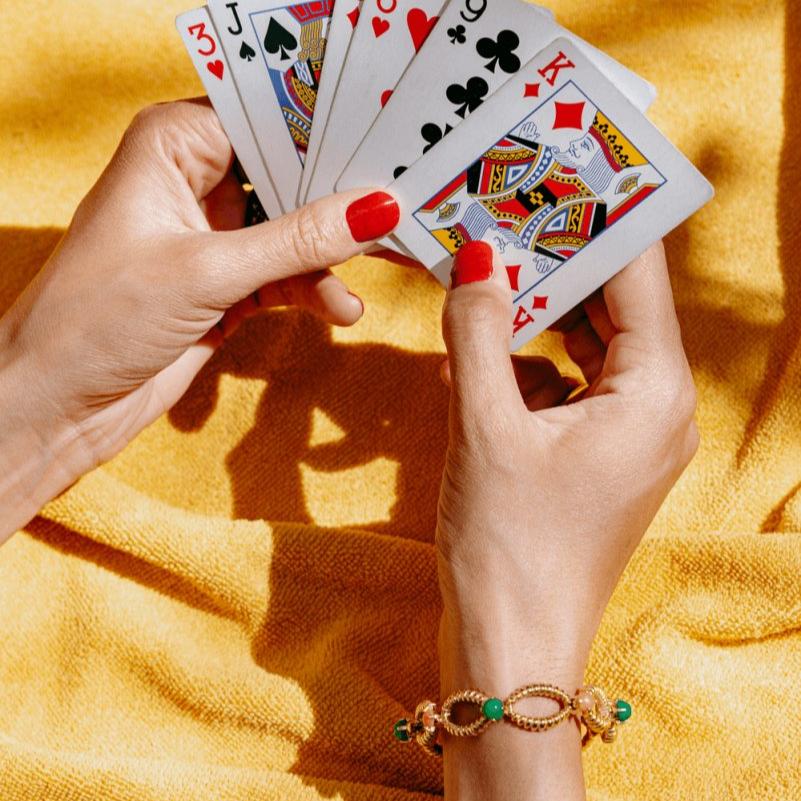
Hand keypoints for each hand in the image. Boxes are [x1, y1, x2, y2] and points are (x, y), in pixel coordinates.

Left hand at [0, 98, 399, 541]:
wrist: (61, 403)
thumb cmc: (97, 317)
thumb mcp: (209, 271)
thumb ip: (298, 241)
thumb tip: (375, 207)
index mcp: (173, 146)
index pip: (268, 120)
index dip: (328, 136)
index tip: (387, 153)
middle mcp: (195, 182)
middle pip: (290, 176)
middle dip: (339, 202)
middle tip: (395, 216)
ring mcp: (214, 236)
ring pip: (294, 232)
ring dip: (329, 259)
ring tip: (363, 282)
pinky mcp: (227, 284)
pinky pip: (287, 275)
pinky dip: (314, 291)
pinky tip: (340, 310)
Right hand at [435, 240, 697, 799]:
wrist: (510, 646)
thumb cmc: (508, 543)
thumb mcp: (485, 425)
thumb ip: (481, 330)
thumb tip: (477, 254)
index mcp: (654, 392)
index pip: (636, 275)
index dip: (599, 217)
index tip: (562, 167)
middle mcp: (654, 408)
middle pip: (611, 307)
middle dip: (557, 261)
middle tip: (506, 209)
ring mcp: (624, 435)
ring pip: (583, 346)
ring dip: (533, 314)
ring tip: (485, 270)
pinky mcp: (591, 456)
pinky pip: (564, 385)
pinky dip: (524, 364)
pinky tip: (476, 352)